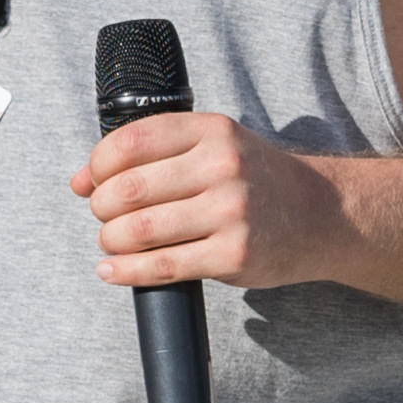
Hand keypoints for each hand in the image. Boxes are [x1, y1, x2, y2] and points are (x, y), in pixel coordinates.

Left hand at [74, 109, 340, 290]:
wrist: (323, 214)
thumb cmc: (255, 180)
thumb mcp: (213, 148)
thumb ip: (150, 155)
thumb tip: (79, 181)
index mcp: (212, 130)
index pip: (130, 142)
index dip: (97, 166)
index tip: (91, 182)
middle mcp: (223, 166)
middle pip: (128, 189)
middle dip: (101, 208)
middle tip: (104, 217)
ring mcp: (231, 213)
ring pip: (139, 230)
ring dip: (111, 241)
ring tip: (112, 242)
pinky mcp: (234, 256)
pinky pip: (162, 267)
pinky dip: (126, 272)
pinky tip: (111, 270)